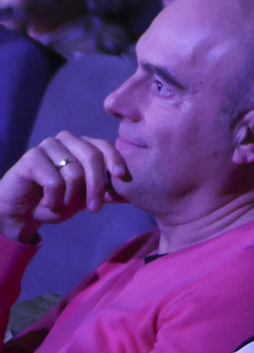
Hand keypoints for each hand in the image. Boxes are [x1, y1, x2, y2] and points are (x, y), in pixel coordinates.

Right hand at [0, 132, 129, 243]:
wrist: (21, 212)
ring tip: (62, 207)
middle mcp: (67, 140)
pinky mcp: (31, 156)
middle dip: (97, 186)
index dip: (115, 160)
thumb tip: (132, 192)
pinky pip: (54, 181)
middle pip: (92, 157)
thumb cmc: (56, 201)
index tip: (122, 177)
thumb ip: (106, 192)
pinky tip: (47, 204)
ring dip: (71, 198)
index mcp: (83, 145)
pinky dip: (54, 199)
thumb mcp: (85, 198)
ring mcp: (48, 146)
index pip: (105, 146)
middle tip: (95, 209)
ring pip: (74, 171)